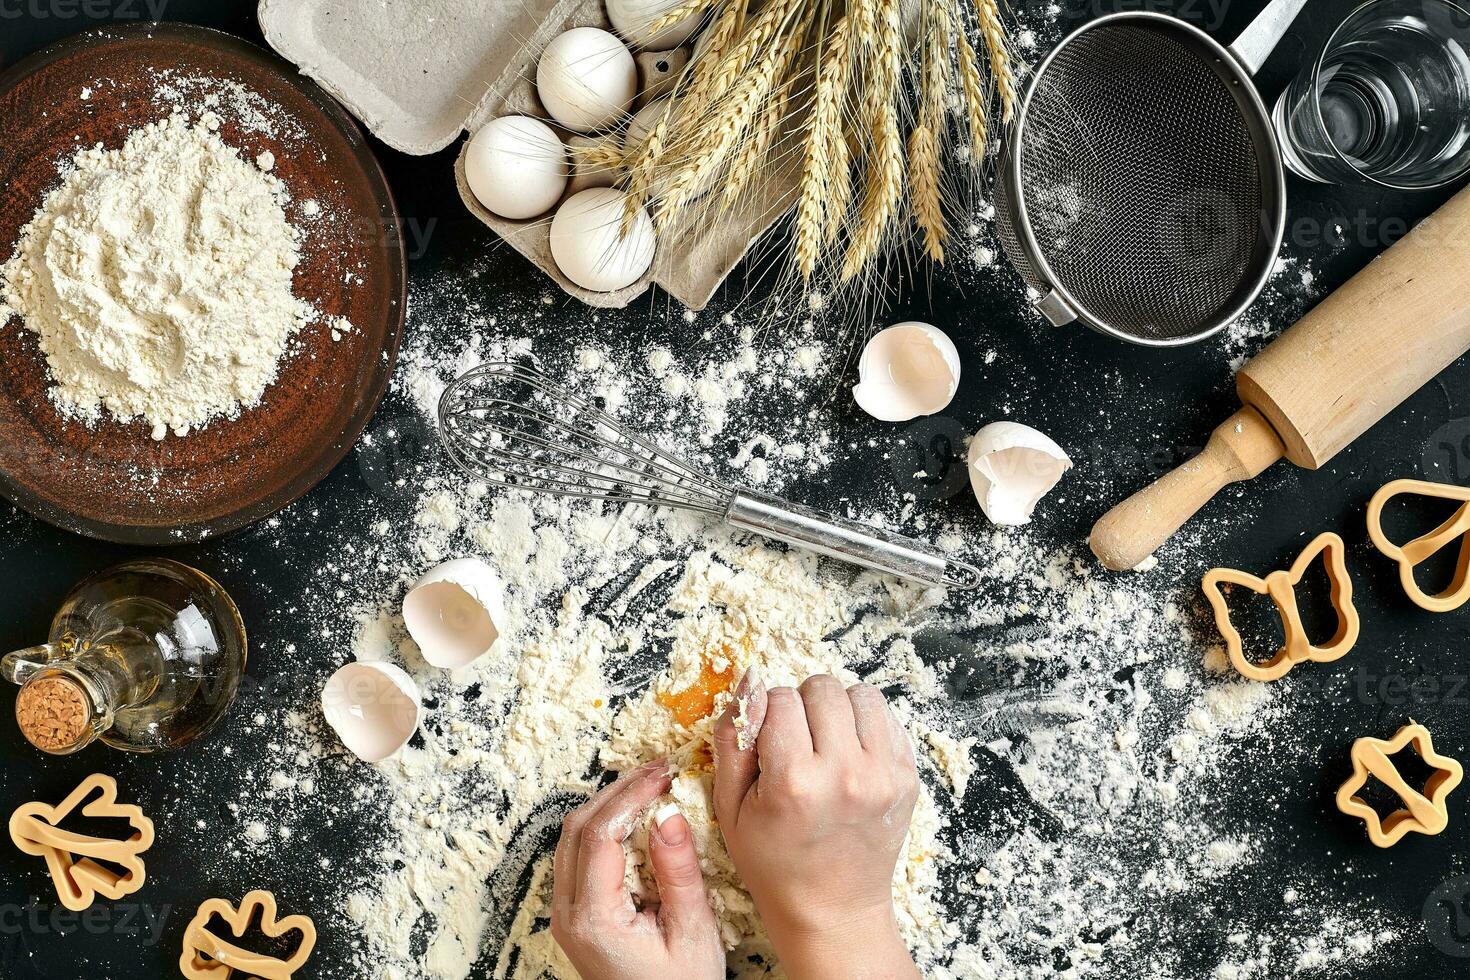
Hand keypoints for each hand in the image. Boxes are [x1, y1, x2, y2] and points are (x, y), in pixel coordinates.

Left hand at [550, 759, 724, 979]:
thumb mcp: (692, 932)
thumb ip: (679, 873)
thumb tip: (669, 816)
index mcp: (594, 919)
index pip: (601, 834)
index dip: (631, 794)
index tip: (663, 774)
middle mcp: (568, 914)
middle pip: (577, 828)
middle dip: (618, 791)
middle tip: (657, 771)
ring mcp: (565, 914)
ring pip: (571, 838)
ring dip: (608, 806)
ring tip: (648, 786)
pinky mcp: (574, 914)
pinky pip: (577, 855)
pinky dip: (603, 828)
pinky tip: (635, 818)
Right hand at [713, 671, 920, 979]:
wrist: (833, 911)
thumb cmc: (774, 863)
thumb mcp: (730, 808)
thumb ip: (733, 740)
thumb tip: (747, 681)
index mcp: (795, 782)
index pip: (780, 698)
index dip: (766, 714)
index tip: (767, 744)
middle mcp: (845, 773)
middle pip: (822, 688)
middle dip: (802, 705)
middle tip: (796, 742)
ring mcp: (884, 775)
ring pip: (860, 694)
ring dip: (839, 710)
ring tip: (826, 744)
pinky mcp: (908, 777)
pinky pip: (888, 719)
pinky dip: (866, 726)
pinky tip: (850, 756)